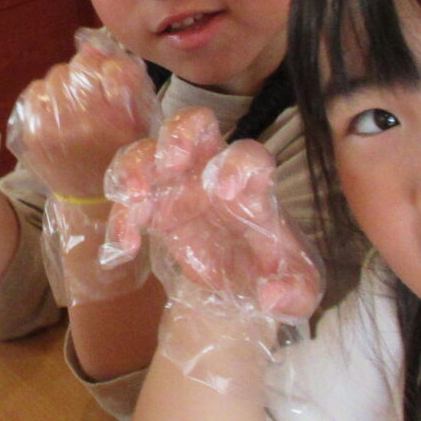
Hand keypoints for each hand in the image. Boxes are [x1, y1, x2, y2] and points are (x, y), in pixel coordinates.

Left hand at [8, 30, 161, 201]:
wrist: (90, 197)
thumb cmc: (120, 151)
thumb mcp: (140, 117)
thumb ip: (124, 77)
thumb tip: (90, 45)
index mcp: (124, 120)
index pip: (115, 68)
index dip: (112, 71)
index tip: (111, 86)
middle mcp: (91, 123)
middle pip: (82, 66)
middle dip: (86, 76)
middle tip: (90, 96)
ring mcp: (58, 129)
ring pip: (58, 74)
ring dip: (66, 85)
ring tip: (73, 107)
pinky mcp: (34, 134)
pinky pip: (36, 90)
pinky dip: (46, 97)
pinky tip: (56, 114)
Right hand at [106, 109, 320, 318]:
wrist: (243, 282)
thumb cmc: (273, 272)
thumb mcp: (299, 289)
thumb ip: (294, 291)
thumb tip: (270, 296)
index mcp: (253, 185)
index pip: (247, 155)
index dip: (236, 164)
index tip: (226, 192)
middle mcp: (213, 172)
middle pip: (194, 124)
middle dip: (178, 135)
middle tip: (170, 163)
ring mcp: (180, 186)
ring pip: (149, 151)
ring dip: (135, 167)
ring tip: (132, 200)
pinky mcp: (155, 209)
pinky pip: (127, 199)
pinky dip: (121, 218)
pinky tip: (126, 246)